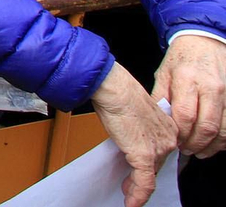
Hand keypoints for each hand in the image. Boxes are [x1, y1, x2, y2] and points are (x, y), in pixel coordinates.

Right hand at [93, 62, 177, 206]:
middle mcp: (169, 138)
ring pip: (150, 176)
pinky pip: (144, 182)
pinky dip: (137, 195)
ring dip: (136, 188)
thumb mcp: (135, 112)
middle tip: (130, 185)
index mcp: (169, 127)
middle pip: (157, 165)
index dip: (151, 166)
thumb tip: (129, 140)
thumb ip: (139, 129)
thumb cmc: (118, 92)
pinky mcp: (145, 156)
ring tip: (127, 194)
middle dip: (142, 177)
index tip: (140, 173)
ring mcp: (159, 148)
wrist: (113, 87)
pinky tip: (129, 202)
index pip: (162, 153)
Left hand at [152, 35, 225, 156]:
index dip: (181, 135)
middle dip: (196, 144)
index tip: (174, 142)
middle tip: (186, 150)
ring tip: (200, 151)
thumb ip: (161, 99)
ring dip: (212, 146)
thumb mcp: (163, 74)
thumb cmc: (182, 59)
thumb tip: (156, 123)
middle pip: (207, 126)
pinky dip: (224, 139)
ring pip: (224, 129)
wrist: (204, 42)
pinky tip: (214, 143)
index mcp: (187, 80)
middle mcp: (210, 87)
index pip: (185, 115)